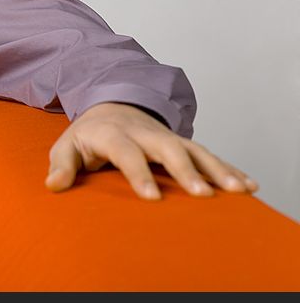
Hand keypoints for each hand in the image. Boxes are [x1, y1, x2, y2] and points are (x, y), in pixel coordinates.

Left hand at [44, 102, 257, 199]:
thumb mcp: (66, 146)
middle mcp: (143, 132)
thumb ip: (61, 165)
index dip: (138, 174)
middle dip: (186, 170)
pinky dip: (229, 168)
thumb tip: (53, 185)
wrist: (110, 105)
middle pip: (168, 148)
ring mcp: (165, 135)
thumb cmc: (87, 135)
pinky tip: (248, 185)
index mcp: (112, 133)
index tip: (152, 198)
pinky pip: (208, 154)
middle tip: (201, 195)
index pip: (126, 152)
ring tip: (237, 191)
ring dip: (216, 169)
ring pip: (195, 149)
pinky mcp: (181, 142)